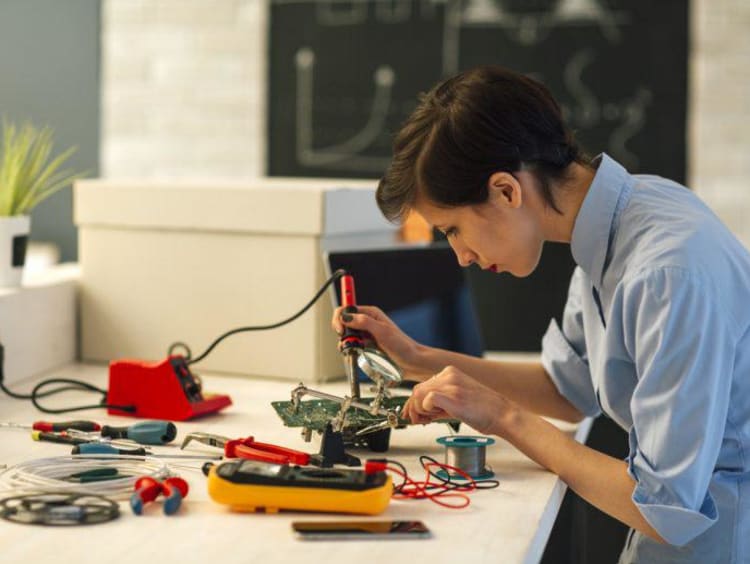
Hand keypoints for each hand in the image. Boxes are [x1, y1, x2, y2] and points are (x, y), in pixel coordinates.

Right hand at [331, 304, 427, 380]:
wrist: (411, 362)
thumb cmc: (402, 346)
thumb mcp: (383, 332)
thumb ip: (364, 322)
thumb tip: (346, 317)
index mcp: (371, 313)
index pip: (347, 308)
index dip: (340, 317)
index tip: (341, 329)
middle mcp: (367, 322)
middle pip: (343, 322)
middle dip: (343, 333)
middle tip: (350, 343)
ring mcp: (365, 334)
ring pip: (346, 336)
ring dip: (347, 344)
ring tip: (357, 350)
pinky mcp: (365, 346)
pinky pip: (352, 346)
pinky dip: (351, 351)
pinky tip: (358, 354)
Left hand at [401, 365, 515, 435]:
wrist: (502, 415)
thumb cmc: (484, 411)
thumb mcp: (458, 400)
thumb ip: (439, 402)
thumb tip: (420, 410)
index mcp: (450, 372)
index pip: (422, 385)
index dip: (414, 402)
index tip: (411, 413)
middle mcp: (449, 375)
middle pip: (417, 389)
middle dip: (413, 408)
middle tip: (417, 421)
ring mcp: (451, 385)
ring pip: (418, 394)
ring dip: (419, 411)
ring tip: (428, 421)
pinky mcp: (453, 396)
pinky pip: (427, 400)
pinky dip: (426, 411)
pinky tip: (434, 418)